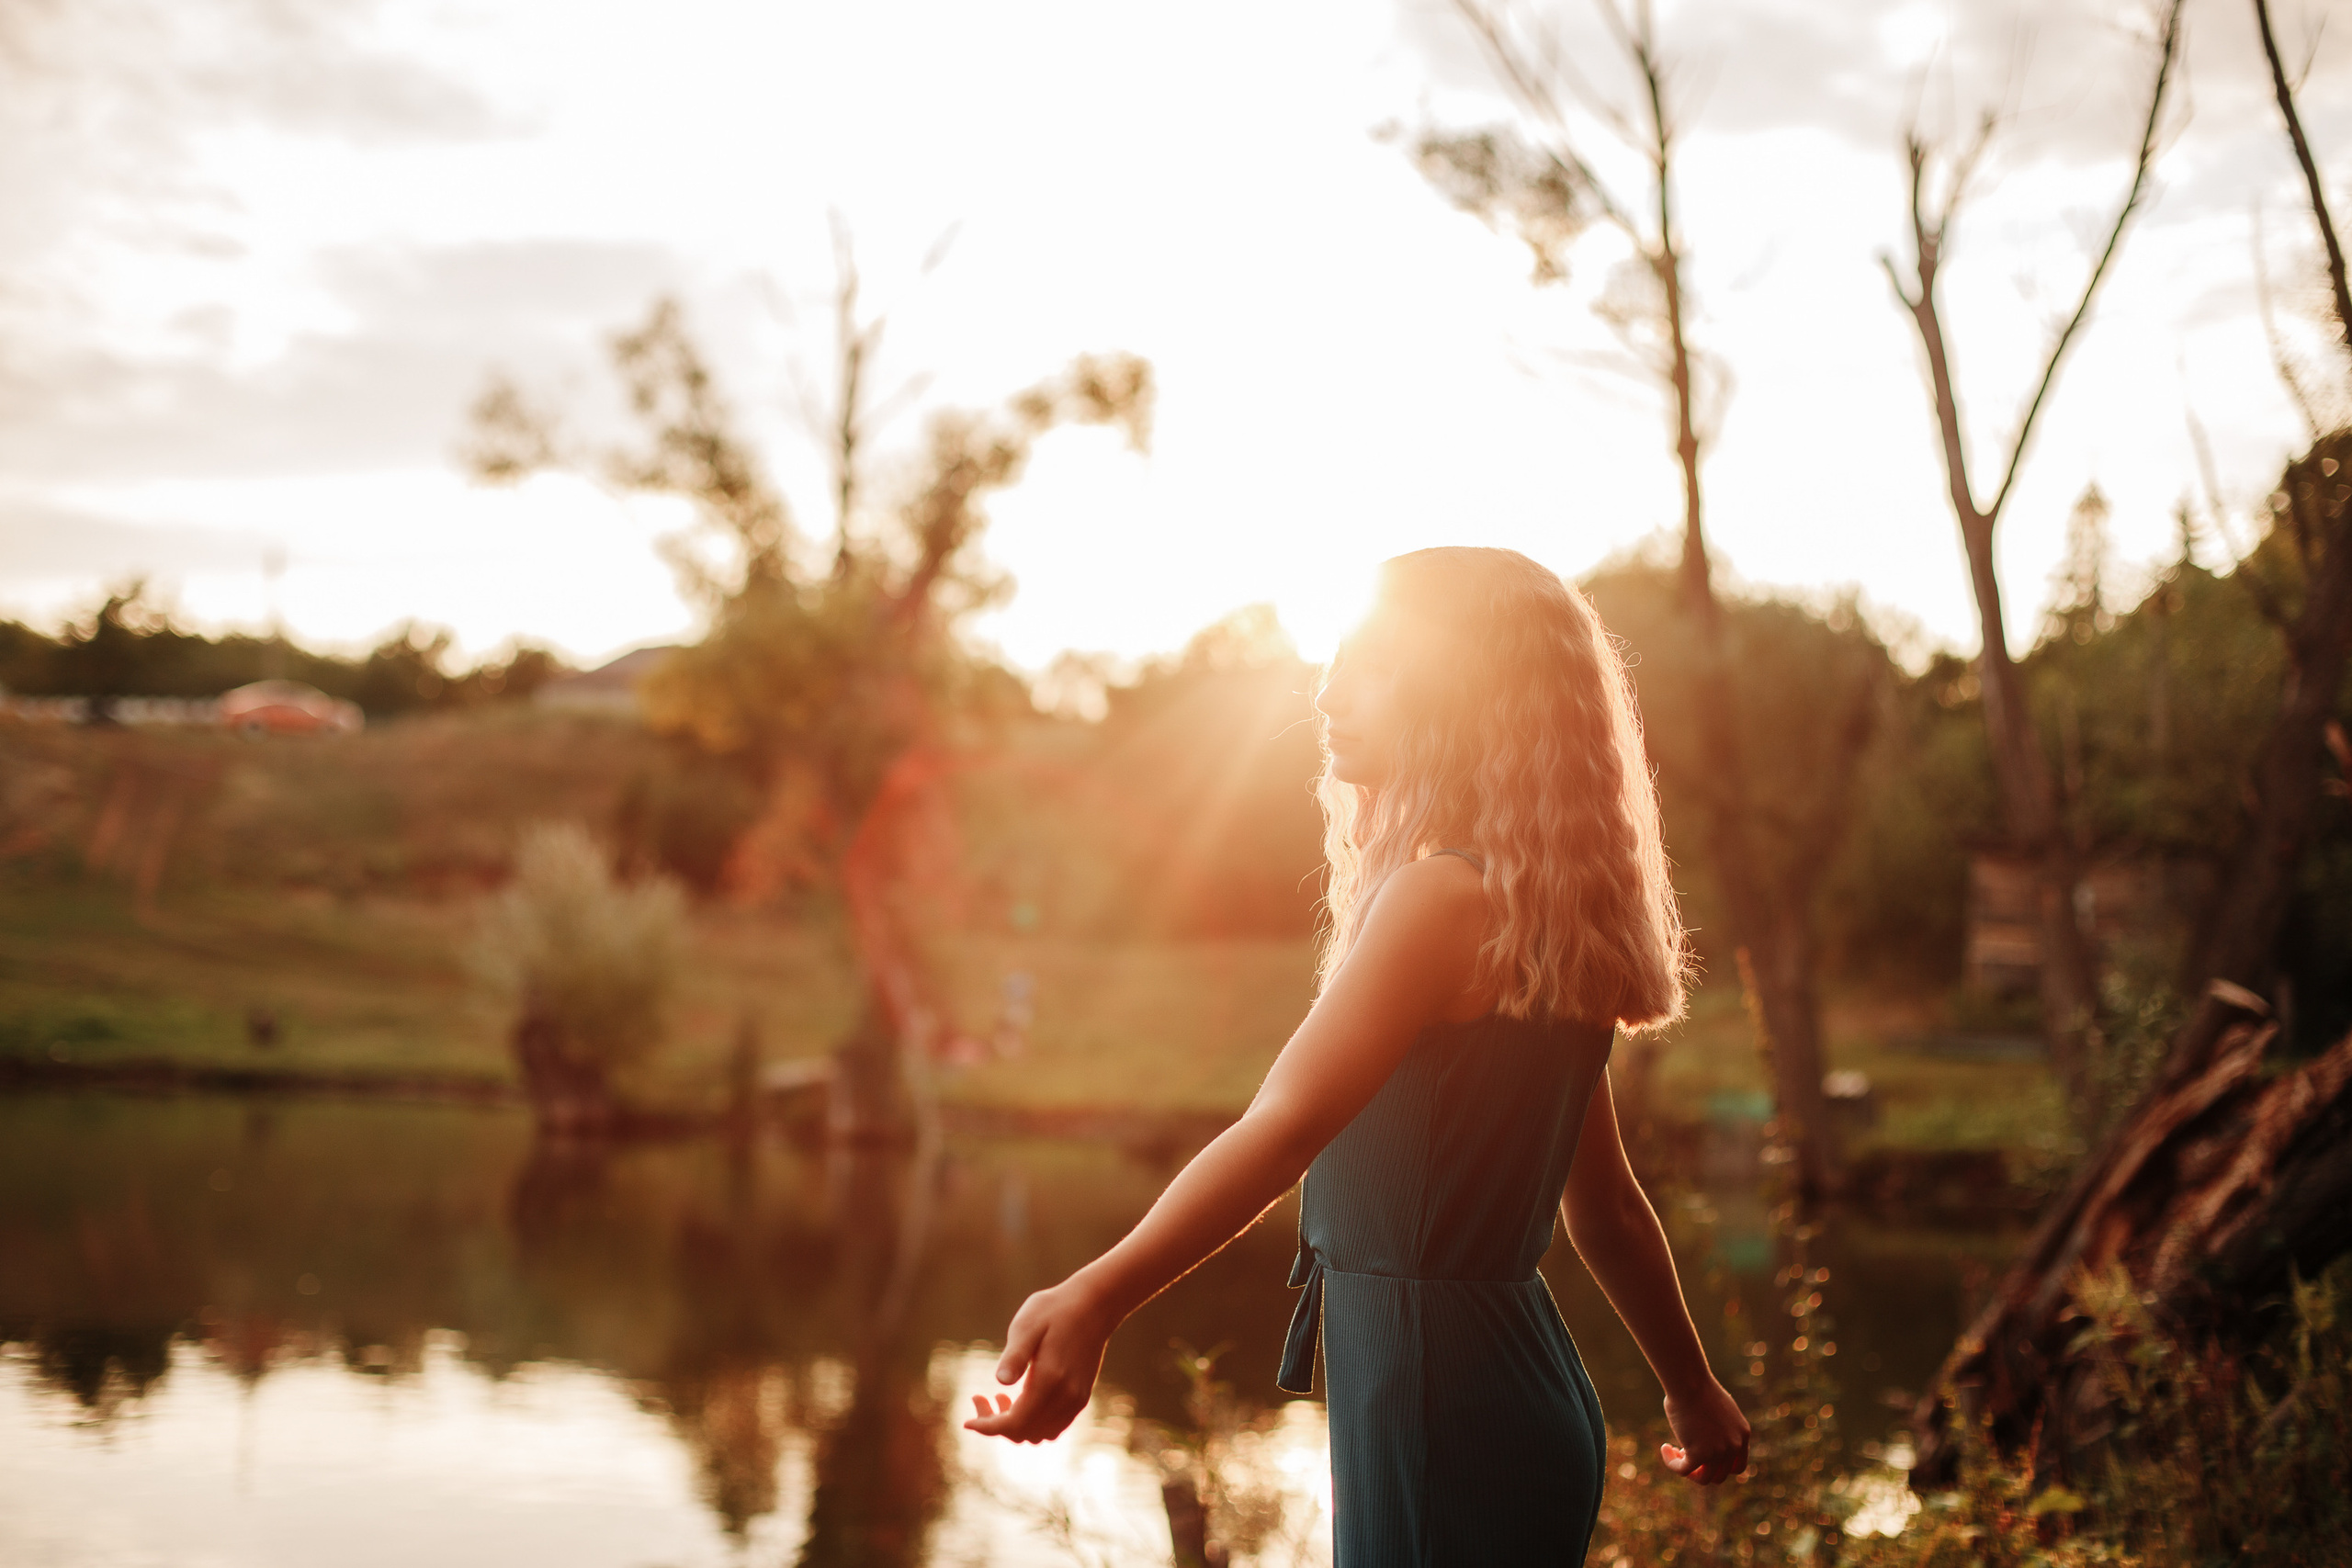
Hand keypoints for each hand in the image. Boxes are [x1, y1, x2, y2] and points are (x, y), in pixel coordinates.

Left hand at [963, 1278, 1116, 1442]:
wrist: (1094, 1305)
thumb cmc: (1055, 1310)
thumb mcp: (1028, 1324)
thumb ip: (1015, 1355)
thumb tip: (1000, 1381)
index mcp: (1050, 1381)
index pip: (1014, 1423)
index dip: (988, 1427)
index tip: (967, 1423)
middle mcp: (1066, 1397)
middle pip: (1024, 1433)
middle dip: (996, 1424)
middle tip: (979, 1398)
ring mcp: (1076, 1400)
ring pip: (1040, 1434)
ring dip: (1016, 1425)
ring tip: (1001, 1398)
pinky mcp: (1081, 1397)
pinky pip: (1054, 1427)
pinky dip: (1033, 1422)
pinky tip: (1022, 1399)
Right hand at [1660, 1378, 1749, 1484]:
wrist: (1690, 1382)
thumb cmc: (1699, 1387)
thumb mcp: (1718, 1408)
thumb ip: (1720, 1426)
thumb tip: (1708, 1438)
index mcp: (1742, 1435)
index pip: (1737, 1467)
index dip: (1720, 1466)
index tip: (1705, 1456)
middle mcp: (1734, 1446)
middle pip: (1720, 1475)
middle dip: (1703, 1468)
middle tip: (1687, 1452)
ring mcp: (1718, 1452)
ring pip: (1703, 1478)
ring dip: (1689, 1470)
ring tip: (1675, 1452)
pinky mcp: (1699, 1454)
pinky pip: (1683, 1470)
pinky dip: (1672, 1463)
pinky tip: (1665, 1448)